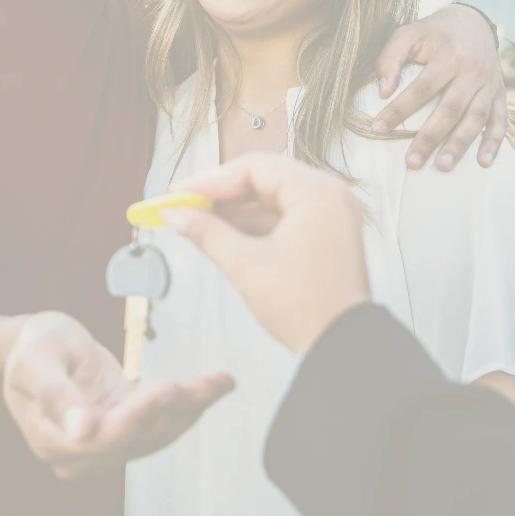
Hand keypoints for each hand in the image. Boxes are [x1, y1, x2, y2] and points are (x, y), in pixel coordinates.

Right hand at [3, 311, 232, 478]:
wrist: (34, 347)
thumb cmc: (32, 349)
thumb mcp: (36, 362)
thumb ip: (55, 395)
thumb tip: (81, 431)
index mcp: (52, 440)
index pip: (105, 435)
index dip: (141, 414)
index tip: (170, 389)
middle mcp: (80, 452)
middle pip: (138, 436)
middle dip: (177, 409)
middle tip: (210, 383)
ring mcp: (105, 443)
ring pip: (156, 432)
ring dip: (191, 408)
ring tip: (220, 382)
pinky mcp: (124, 426)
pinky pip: (161, 422)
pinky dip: (188, 405)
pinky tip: (213, 388)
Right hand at [163, 153, 370, 352]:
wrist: (341, 348)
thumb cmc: (304, 307)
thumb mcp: (245, 265)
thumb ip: (206, 232)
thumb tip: (173, 214)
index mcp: (317, 192)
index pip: (255, 167)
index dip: (210, 180)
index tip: (178, 193)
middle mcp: (329, 195)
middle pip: (264, 179)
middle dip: (220, 195)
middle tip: (182, 205)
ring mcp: (330, 215)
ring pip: (271, 200)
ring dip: (235, 212)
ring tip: (194, 222)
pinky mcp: (326, 235)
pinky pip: (284, 218)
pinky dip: (254, 226)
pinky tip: (222, 235)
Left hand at [374, 5, 505, 171]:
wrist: (472, 22)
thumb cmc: (433, 33)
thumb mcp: (408, 33)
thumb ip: (390, 58)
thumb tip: (383, 92)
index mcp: (450, 54)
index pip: (422, 88)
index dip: (400, 109)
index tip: (378, 128)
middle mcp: (473, 70)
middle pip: (450, 108)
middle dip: (430, 137)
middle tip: (411, 162)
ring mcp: (490, 83)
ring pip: (476, 118)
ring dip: (460, 144)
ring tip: (442, 166)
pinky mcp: (500, 93)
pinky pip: (501, 120)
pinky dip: (494, 142)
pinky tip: (483, 162)